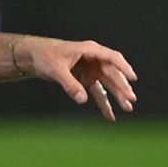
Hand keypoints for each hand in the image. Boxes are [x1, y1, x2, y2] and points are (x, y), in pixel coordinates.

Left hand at [23, 37, 138, 121]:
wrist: (34, 57)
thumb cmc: (45, 56)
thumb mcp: (56, 69)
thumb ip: (70, 84)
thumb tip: (83, 99)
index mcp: (90, 50)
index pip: (112, 58)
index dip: (123, 67)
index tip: (133, 78)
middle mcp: (93, 60)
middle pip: (112, 74)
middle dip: (121, 87)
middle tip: (130, 100)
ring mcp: (91, 70)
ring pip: (107, 84)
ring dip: (117, 96)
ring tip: (127, 108)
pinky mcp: (85, 80)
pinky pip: (98, 93)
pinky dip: (103, 104)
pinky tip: (110, 116)